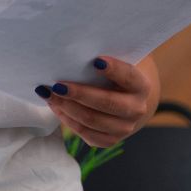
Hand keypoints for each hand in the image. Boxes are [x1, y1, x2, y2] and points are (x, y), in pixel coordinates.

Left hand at [38, 55, 160, 147]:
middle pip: (106, 103)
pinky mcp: (110, 140)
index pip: (129, 76)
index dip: (114, 69)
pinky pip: (86, 133)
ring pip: (92, 121)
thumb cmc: (117, 76)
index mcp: (141, 86)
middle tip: (57, 85)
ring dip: (67, 107)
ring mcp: (124, 127)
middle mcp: (137, 109)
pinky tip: (57, 107)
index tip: (96, 60)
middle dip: (79, 94)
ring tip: (49, 95)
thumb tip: (75, 50)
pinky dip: (68, 120)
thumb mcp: (119, 63)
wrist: (130, 102)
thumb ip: (104, 57)